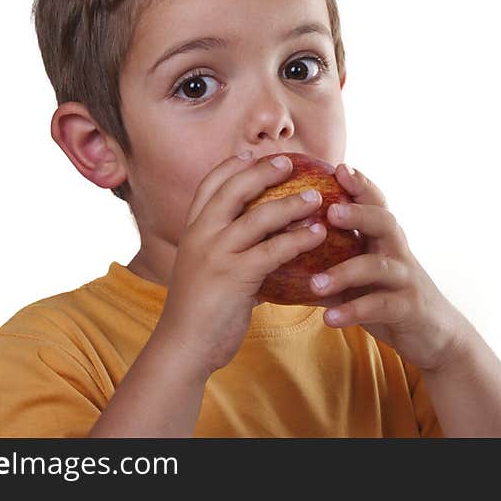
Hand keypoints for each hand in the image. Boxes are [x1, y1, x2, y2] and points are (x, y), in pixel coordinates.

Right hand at [156, 152, 328, 375]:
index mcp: (192, 231)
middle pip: (233, 190)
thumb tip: (262, 247)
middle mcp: (201, 236)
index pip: (209, 185)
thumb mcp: (205, 272)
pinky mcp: (234, 276)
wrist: (182, 347)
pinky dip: (299, 239)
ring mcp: (216, 254)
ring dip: (291, 204)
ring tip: (316, 197)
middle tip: (289, 161)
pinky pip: (273, 250)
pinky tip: (318, 234)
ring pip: (258, 216)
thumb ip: (228, 253)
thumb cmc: (199, 313)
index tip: (252, 153)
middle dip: (262, 171)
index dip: (231, 166)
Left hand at [306, 164, 472, 373]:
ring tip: (315, 283)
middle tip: (329, 212)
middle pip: (383, 221)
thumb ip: (338, 254)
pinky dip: (353, 311)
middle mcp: (397, 251)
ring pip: (377, 267)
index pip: (375, 203)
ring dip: (344, 273)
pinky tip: (329, 318)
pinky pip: (380, 306)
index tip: (339, 168)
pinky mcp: (408, 308)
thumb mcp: (366, 269)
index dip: (361, 184)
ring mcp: (405, 279)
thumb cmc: (387, 295)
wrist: (434, 334)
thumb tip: (286, 242)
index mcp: (384, 238)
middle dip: (357, 213)